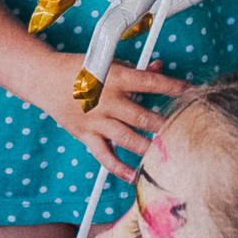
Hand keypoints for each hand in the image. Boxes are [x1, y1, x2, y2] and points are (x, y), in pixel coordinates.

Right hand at [48, 51, 187, 164]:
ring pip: (128, 139)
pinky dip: (120, 168)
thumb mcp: (108, 61)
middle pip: (143, 117)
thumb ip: (135, 69)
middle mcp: (106, 100)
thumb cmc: (78, 69)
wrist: (43, 78)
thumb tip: (159, 68)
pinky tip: (135, 175)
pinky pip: (105, 156)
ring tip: (170, 155)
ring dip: (151, 148)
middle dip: (167, 126)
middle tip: (188, 133)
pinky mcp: (86, 135)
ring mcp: (96, 120)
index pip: (151, 83)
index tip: (194, 94)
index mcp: (114, 77)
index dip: (174, 88)